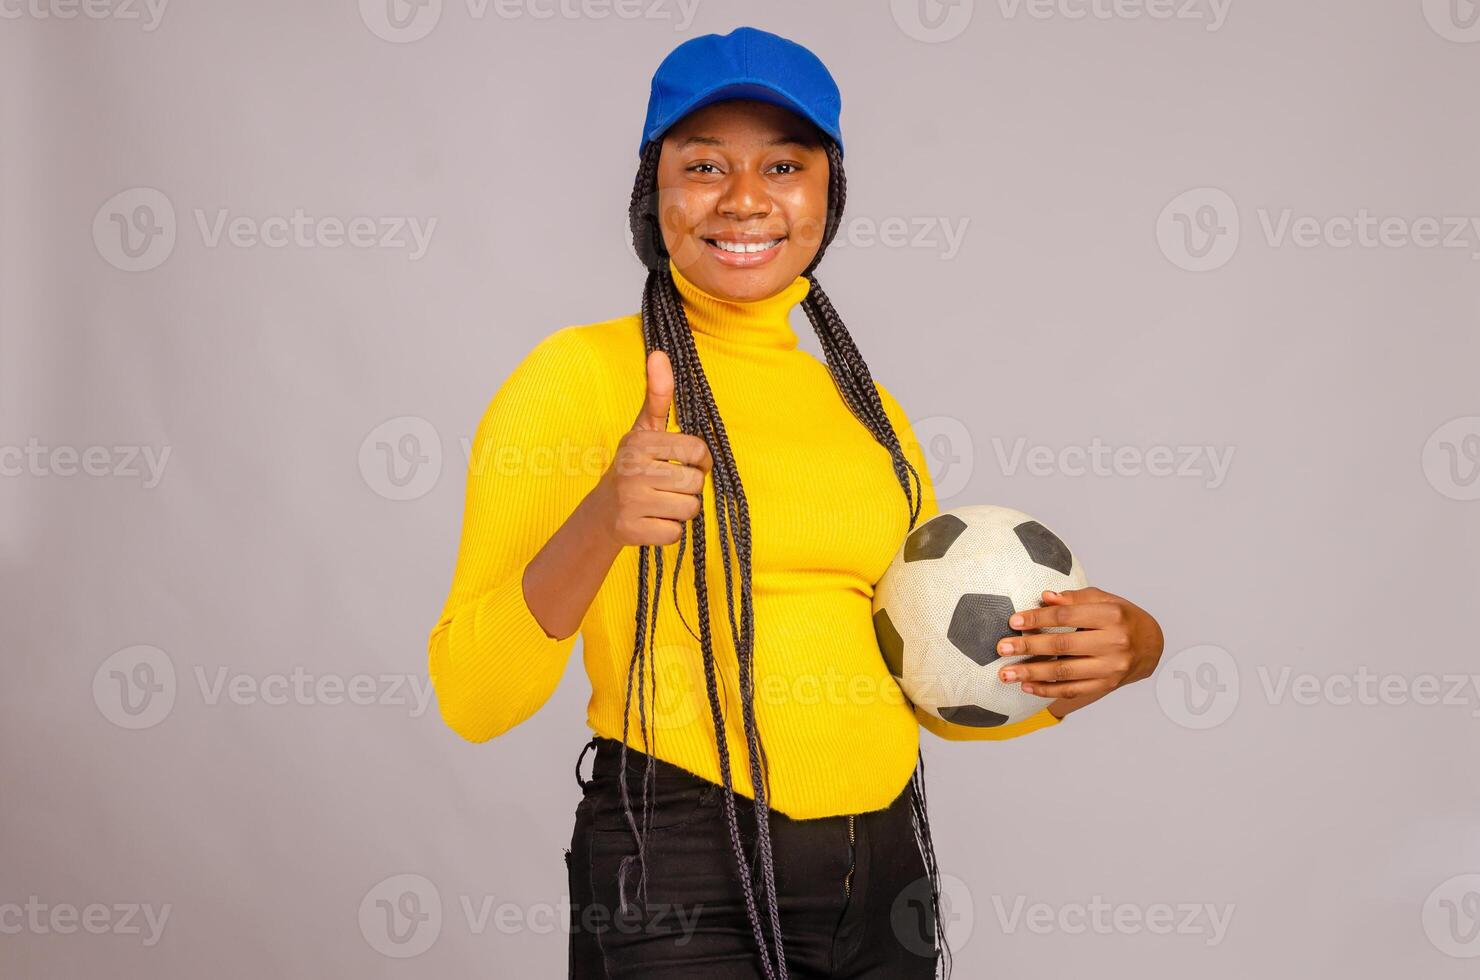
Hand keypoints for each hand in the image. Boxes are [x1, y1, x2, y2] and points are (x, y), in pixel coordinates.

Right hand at [591, 350, 712, 547]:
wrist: (602, 512)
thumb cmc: (634, 466)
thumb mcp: (644, 429)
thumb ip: (658, 394)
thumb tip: (659, 352)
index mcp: (640, 442)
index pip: (698, 452)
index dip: (700, 461)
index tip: (687, 464)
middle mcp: (632, 469)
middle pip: (695, 484)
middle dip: (689, 489)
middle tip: (667, 487)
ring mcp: (630, 502)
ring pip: (689, 510)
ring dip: (680, 510)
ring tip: (661, 503)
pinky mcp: (631, 531)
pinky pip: (675, 534)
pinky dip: (669, 531)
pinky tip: (652, 521)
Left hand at [993, 587, 1163, 706]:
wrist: (1150, 646)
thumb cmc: (1120, 617)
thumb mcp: (1104, 599)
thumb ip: (1075, 598)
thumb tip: (1045, 596)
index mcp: (1111, 615)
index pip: (1068, 615)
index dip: (1039, 618)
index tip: (1013, 621)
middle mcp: (1113, 643)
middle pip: (1063, 645)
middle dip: (1028, 647)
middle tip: (1001, 648)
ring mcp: (1111, 668)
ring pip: (1065, 673)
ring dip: (1031, 674)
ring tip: (1006, 674)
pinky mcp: (1106, 685)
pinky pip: (1072, 690)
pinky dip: (1046, 690)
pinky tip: (1026, 686)